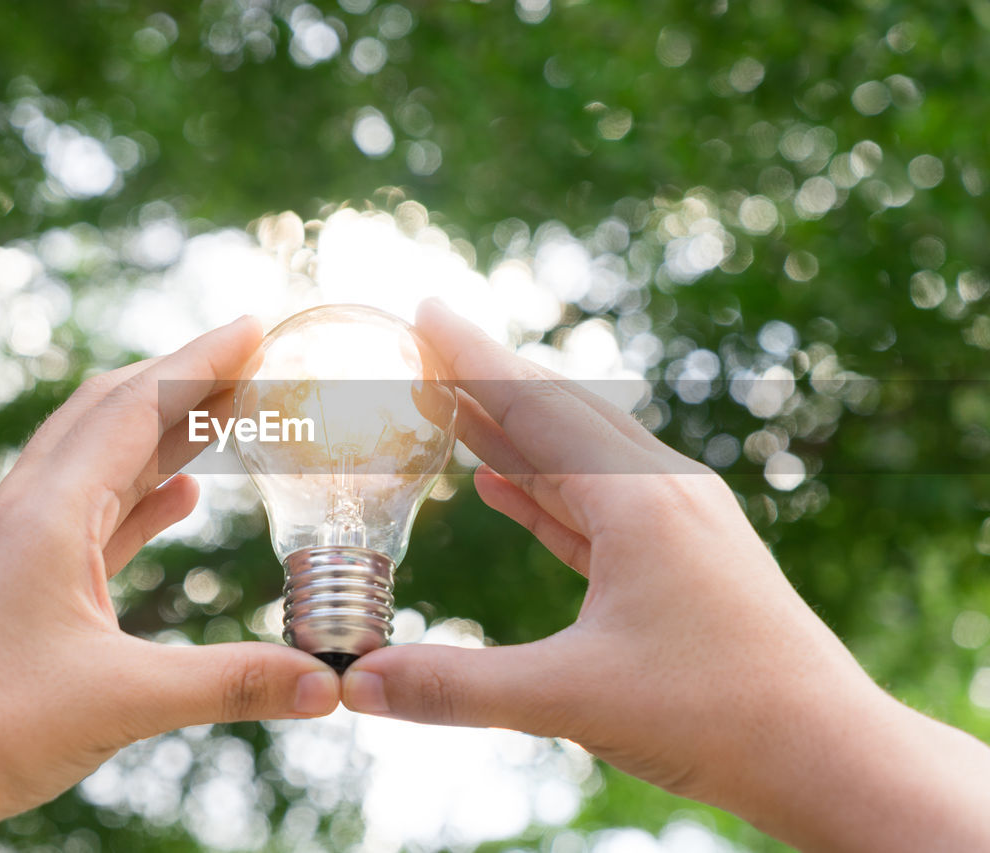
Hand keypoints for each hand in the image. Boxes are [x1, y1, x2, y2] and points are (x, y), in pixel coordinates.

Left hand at [0, 317, 339, 852]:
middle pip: (115, 412)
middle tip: (256, 358)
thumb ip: (231, 684)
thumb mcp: (122, 702)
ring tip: (232, 411)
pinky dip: (144, 491)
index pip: (137, 405)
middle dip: (186, 377)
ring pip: (104, 458)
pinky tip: (184, 495)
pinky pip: (95, 511)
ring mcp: (22, 541)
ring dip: (167, 429)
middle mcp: (31, 508)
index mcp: (48, 511)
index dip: (202, 360)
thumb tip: (328, 686)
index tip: (256, 324)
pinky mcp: (21, 577)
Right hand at [343, 299, 989, 850]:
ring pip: (577, 458)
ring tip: (449, 406)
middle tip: (424, 345)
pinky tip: (506, 486)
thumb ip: (457, 686)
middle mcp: (661, 493)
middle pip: (559, 413)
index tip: (425, 308)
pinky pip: (594, 505)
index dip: (473, 357)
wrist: (832, 755)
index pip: (538, 405)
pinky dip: (544, 487)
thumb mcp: (573, 696)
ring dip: (511, 431)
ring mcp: (676, 525)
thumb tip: (354, 682)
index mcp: (638, 499)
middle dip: (486, 379)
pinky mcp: (681, 561)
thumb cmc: (719, 714)